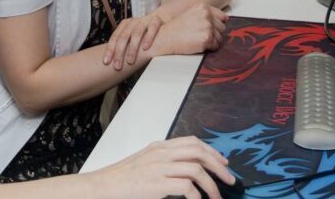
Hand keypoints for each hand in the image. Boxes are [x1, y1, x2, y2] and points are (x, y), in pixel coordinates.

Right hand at [89, 136, 235, 198]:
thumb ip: (165, 160)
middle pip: (199, 152)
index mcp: (160, 146)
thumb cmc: (124, 178)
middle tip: (230, 179)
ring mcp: (160, 168)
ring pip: (196, 169)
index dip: (212, 151)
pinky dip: (197, 196)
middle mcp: (162, 153)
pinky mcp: (158, 184)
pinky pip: (187, 187)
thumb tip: (187, 168)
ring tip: (217, 196)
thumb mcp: (146, 161)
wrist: (104, 186)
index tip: (223, 162)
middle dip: (219, 166)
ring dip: (212, 185)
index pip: (193, 142)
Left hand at [103, 9, 170, 69]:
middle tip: (117, 66)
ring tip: (130, 61)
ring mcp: (145, 20)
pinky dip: (148, 37)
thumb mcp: (134, 35)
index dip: (110, 50)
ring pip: (136, 33)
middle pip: (124, 36)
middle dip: (119, 52)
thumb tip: (113, 61)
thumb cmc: (147, 31)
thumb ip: (126, 44)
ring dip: (132, 48)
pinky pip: (152, 28)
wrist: (163, 17)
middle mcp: (133, 22)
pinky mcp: (156, 20)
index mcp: (125, 25)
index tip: (106, 62)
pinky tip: (145, 47)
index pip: (115, 37)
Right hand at [151, 3, 227, 57]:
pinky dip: (209, 48)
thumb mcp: (191, 13)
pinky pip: (216, 46)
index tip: (212, 28)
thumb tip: (225, 20)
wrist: (165, 38)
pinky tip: (198, 44)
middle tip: (201, 35)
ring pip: (220, 38)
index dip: (218, 24)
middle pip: (222, 28)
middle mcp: (206, 15)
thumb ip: (207, 14)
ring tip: (198, 39)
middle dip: (215, 33)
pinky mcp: (206, 39)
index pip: (222, 17)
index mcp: (203, 7)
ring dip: (212, 41)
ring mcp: (207, 27)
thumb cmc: (176, 28)